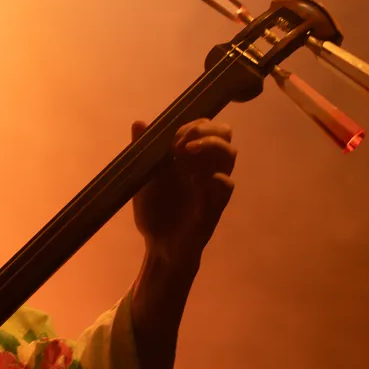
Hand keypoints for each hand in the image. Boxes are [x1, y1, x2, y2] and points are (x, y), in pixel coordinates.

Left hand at [130, 118, 237, 271]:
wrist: (159, 245)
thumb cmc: (155, 211)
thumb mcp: (144, 178)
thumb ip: (143, 150)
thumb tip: (139, 122)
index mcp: (190, 157)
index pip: (205, 126)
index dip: (192, 124)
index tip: (173, 137)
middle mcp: (206, 166)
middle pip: (224, 133)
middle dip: (205, 130)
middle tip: (181, 143)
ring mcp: (213, 184)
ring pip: (229, 154)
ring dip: (209, 147)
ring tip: (185, 154)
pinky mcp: (216, 203)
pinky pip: (226, 184)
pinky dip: (212, 177)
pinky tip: (193, 180)